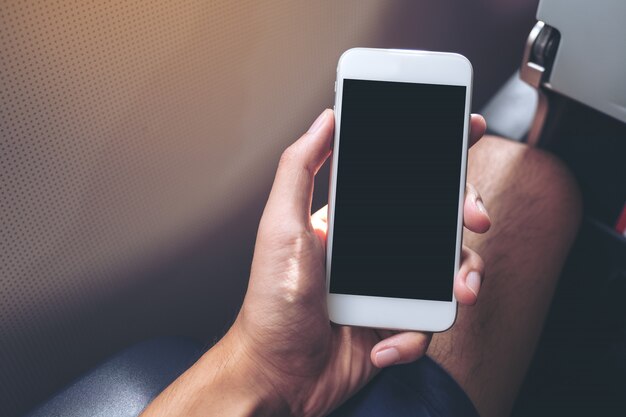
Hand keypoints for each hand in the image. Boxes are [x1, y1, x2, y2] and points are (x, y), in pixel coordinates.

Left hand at [225, 109, 490, 416]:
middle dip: (465, 213)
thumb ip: (300, 168)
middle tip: (476, 218)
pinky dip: (413, 336)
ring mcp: (389, 287)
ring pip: (447, 270)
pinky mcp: (396, 324)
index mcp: (353, 220)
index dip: (437, 153)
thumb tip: (325, 119)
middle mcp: (376, 250)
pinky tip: (381, 343)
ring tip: (461, 293)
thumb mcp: (281, 226)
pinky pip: (427, 323)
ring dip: (463, 279)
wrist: (276, 374)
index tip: (466, 129)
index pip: (402, 178)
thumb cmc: (272, 303)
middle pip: (438, 219)